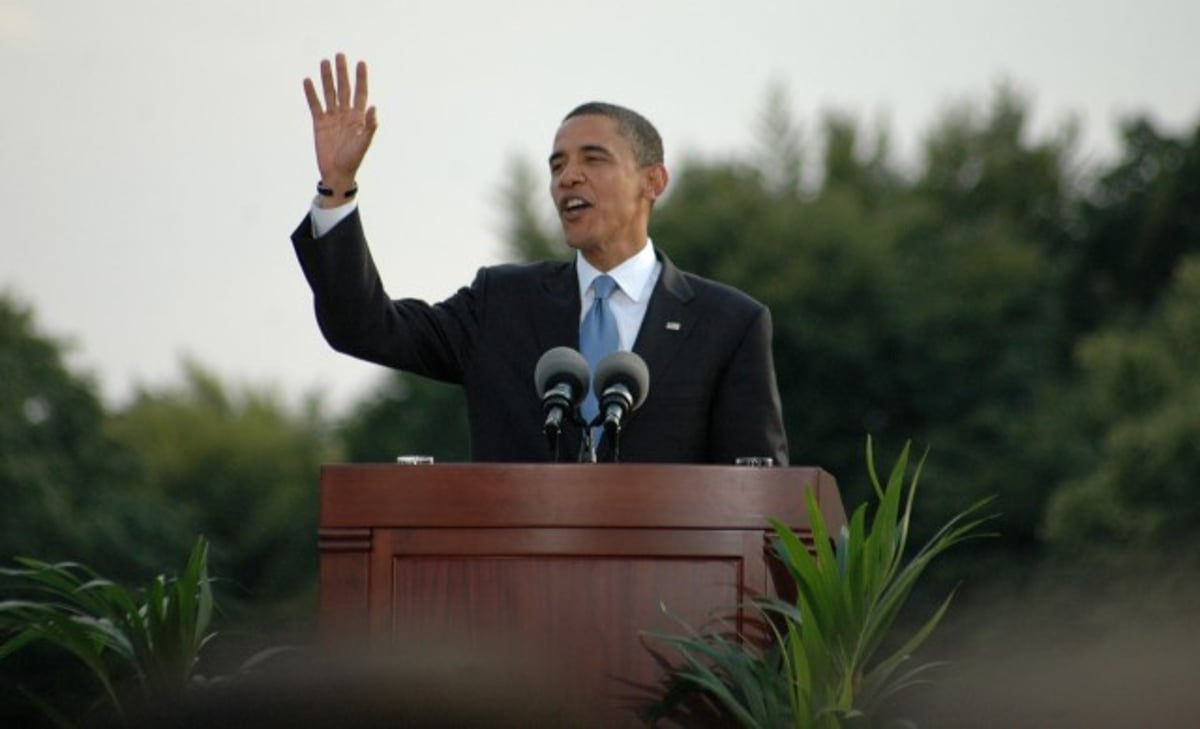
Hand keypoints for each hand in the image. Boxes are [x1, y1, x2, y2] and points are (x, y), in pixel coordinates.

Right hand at [303, 53, 377, 202]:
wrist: (336, 173)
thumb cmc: (353, 159)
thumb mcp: (364, 143)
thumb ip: (370, 126)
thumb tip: (374, 107)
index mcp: (358, 118)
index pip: (360, 93)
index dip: (361, 78)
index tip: (361, 63)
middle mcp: (345, 114)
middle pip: (344, 88)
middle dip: (342, 72)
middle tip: (340, 55)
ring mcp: (332, 118)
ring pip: (329, 93)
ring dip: (327, 78)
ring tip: (324, 62)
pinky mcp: (319, 123)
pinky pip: (315, 105)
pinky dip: (311, 94)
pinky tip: (308, 81)